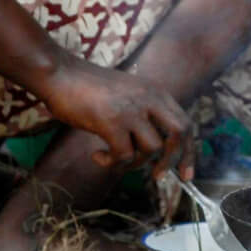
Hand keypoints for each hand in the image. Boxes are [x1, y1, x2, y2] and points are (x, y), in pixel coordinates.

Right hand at [38, 59, 190, 176]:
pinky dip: (112, 163)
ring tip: (114, 158)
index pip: (186, 123)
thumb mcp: (128, 93)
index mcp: (156, 92)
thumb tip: (156, 150)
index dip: (189, 151)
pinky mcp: (112, 122)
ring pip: (151, 149)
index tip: (186, 173)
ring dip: (133, 163)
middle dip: (175, 160)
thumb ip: (145, 113)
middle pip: (180, 133)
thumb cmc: (89, 87)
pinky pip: (124, 156)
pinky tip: (98, 156)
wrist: (60, 74)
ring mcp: (131, 110)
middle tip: (160, 176)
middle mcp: (149, 99)